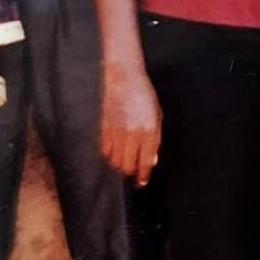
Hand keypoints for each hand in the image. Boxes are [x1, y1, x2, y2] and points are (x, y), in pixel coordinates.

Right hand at [100, 60, 160, 184]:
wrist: (122, 76)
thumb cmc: (142, 94)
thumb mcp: (156, 114)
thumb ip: (156, 139)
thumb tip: (151, 161)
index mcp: (149, 130)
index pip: (145, 162)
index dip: (142, 176)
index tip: (140, 183)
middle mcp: (132, 133)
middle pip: (127, 166)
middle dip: (130, 173)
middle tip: (131, 174)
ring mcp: (116, 131)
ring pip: (114, 161)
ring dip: (118, 165)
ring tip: (122, 162)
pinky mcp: (103, 128)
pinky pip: (104, 151)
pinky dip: (108, 156)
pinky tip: (113, 152)